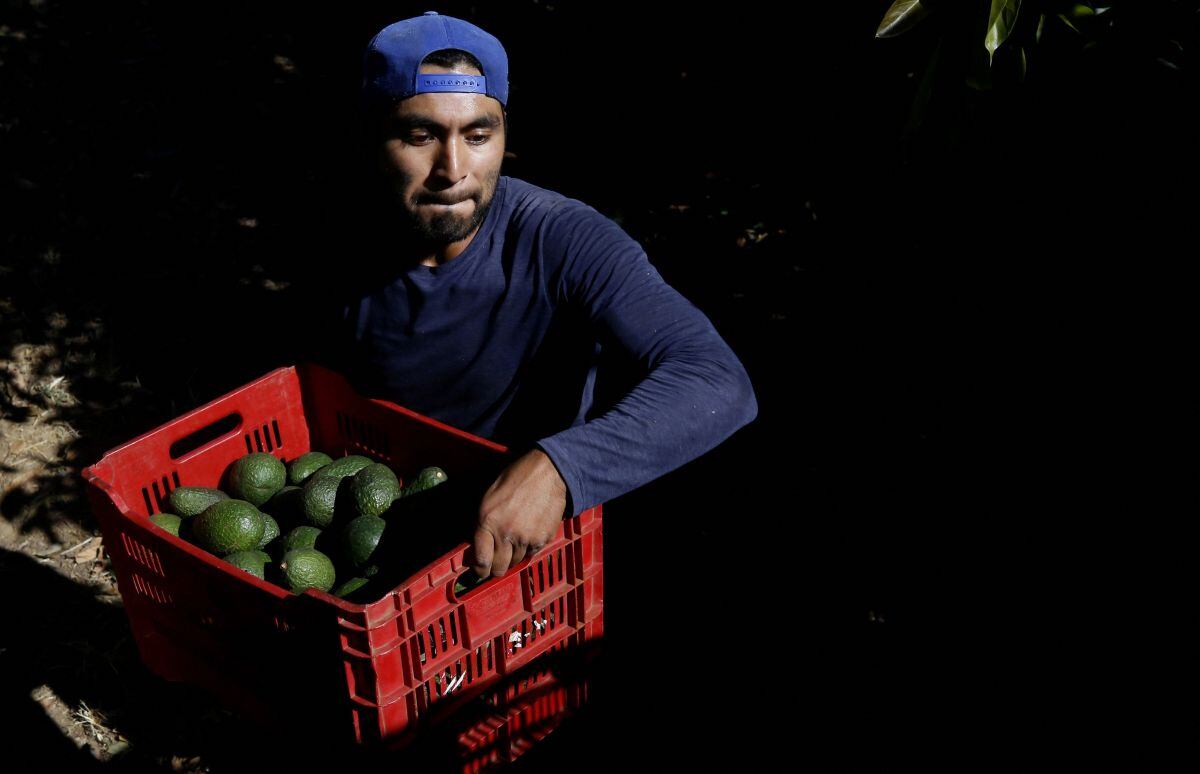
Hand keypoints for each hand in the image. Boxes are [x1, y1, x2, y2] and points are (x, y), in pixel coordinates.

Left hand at [471, 448, 567, 578]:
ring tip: (513, 541)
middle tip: (495, 561)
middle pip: (499, 569)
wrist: (547, 472)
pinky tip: (527, 533)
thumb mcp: (489, 497)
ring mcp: (526, 539)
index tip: (479, 568)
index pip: (481, 560)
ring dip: (512, 556)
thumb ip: (483, 523)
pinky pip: (531, 554)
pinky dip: (528, 548)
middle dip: (495, 568)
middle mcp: (506, 534)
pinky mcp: (543, 540)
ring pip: (515, 562)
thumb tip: (478, 545)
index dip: (479, 569)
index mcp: (488, 522)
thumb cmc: (517, 479)